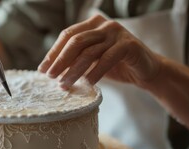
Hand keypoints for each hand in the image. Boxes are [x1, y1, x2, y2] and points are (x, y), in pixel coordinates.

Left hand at [38, 15, 160, 89]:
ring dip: (73, 70)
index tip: (42, 69)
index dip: (53, 52)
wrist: (146, 71)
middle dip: (60, 61)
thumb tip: (48, 70)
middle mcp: (104, 25)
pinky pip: (107, 59)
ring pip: (89, 52)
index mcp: (92, 24)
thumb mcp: (92, 61)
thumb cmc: (115, 66)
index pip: (67, 35)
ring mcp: (117, 33)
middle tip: (50, 77)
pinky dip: (95, 72)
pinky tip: (87, 83)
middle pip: (75, 42)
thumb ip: (75, 60)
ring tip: (64, 84)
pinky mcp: (129, 44)